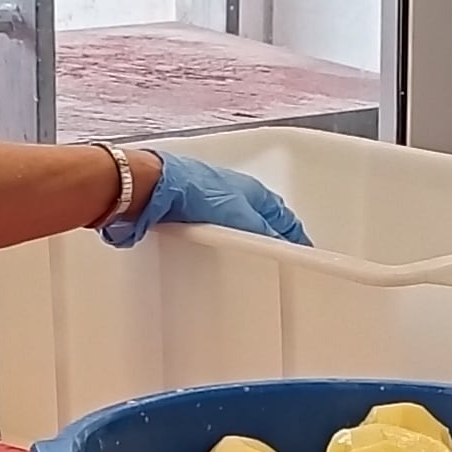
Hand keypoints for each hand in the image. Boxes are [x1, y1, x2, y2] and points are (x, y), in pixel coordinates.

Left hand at [105, 148, 311, 249]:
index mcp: (252, 191)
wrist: (150, 188)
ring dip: (242, 244)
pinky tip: (215, 257)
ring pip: (236, 228)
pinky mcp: (190, 215)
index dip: (293, 237)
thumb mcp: (240, 218)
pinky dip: (219, 245)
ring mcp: (211, 205)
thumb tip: (281, 248)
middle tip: (277, 261)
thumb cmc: (193, 190)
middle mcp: (233, 196)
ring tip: (248, 263)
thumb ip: (263, 235)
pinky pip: (213, 234)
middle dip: (269, 241)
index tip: (301, 252)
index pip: (283, 218)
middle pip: (260, 222)